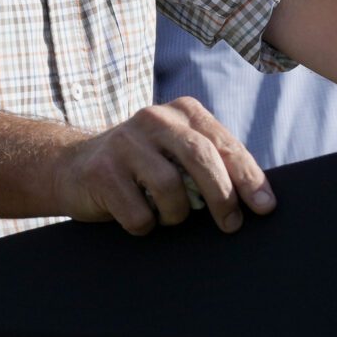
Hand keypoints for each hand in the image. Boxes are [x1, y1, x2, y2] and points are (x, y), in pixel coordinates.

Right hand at [52, 98, 275, 235]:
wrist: (71, 167)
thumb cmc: (141, 168)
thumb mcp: (177, 153)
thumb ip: (211, 161)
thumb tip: (261, 198)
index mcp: (182, 111)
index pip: (224, 144)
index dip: (248, 177)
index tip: (265, 207)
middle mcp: (153, 118)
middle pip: (201, 159)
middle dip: (222, 197)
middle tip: (231, 225)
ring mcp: (124, 143)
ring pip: (170, 190)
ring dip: (175, 215)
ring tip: (166, 215)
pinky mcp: (101, 171)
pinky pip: (139, 214)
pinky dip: (145, 225)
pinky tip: (136, 216)